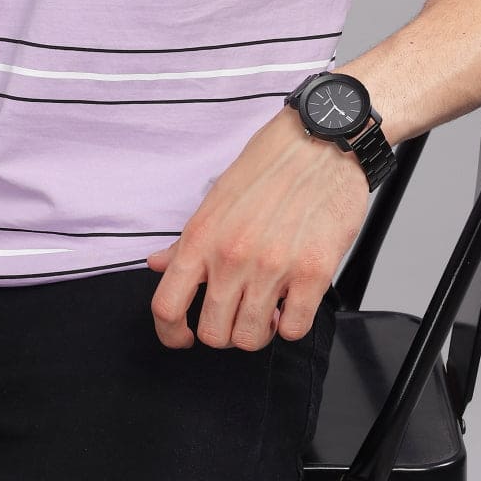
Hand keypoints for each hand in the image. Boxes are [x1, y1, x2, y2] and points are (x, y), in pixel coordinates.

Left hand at [145, 109, 368, 349]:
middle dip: (224, 332)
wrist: (321, 142)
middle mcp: (232, 256)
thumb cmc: (270, 166)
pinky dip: (291, 325)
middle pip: (213, 333)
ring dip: (259, 331)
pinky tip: (292, 303)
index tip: (182, 337)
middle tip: (237, 314)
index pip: (167, 305)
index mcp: (202, 237)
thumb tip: (158, 264)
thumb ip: (188, 241)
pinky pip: (294, 329)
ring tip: (268, 309)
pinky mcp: (312, 273)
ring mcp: (272, 267)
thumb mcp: (217, 198)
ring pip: (252, 338)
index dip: (170, 333)